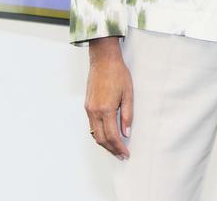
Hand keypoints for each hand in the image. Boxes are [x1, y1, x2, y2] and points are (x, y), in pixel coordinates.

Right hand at [85, 36, 131, 159]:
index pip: (112, 136)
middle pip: (101, 138)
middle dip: (111, 149)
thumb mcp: (128, 94)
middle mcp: (95, 111)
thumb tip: (126, 133)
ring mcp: (89, 109)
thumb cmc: (118, 74)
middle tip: (121, 155)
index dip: (119, 147)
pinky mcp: (87, 106)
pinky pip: (91, 125)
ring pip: (94, 134)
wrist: (103, 60)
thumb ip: (127, 115)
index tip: (126, 154)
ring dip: (104, 143)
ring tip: (115, 148)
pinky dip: (99, 134)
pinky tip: (107, 135)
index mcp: (106, 109)